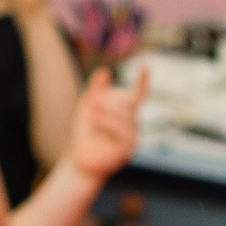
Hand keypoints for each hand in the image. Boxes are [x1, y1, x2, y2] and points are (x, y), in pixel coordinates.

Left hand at [64, 64, 147, 181]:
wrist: (80, 161)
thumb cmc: (85, 134)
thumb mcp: (88, 107)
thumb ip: (96, 89)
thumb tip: (104, 71)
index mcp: (126, 112)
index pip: (139, 94)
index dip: (143, 79)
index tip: (145, 64)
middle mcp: (133, 124)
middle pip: (128, 103)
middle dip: (109, 99)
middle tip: (92, 99)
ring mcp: (132, 137)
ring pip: (125, 116)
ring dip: (106, 110)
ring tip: (91, 111)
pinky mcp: (127, 150)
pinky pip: (122, 131)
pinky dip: (108, 122)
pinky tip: (94, 119)